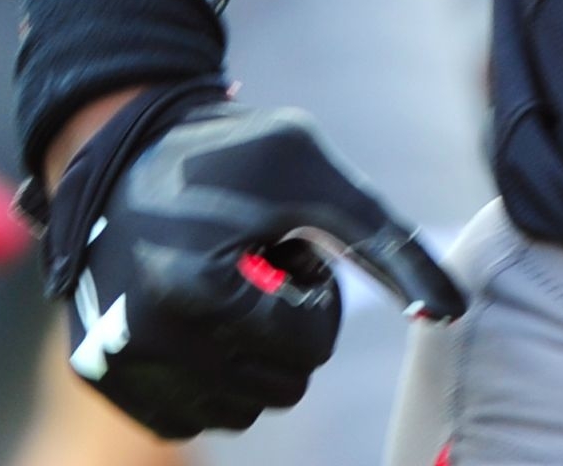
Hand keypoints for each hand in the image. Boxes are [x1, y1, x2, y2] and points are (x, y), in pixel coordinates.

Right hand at [43, 87, 466, 437]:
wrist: (117, 148)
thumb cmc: (228, 152)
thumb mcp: (312, 172)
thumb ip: (387, 241)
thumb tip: (453, 311)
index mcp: (198, 293)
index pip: (311, 344)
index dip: (317, 289)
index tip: (288, 245)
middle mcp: (152, 346)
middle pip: (285, 386)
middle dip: (290, 327)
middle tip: (260, 266)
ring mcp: (124, 372)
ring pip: (245, 408)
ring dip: (254, 353)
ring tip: (226, 283)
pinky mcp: (109, 383)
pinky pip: (196, 414)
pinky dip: (213, 372)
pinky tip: (196, 310)